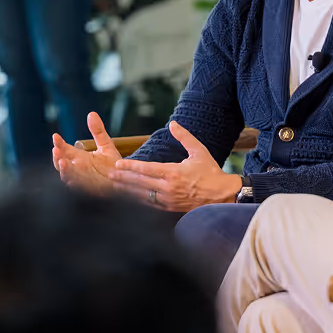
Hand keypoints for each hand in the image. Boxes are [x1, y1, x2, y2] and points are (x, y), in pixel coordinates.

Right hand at [51, 111, 120, 194]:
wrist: (125, 180)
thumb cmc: (113, 164)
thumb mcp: (106, 145)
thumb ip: (98, 131)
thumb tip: (92, 113)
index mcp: (79, 157)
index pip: (64, 149)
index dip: (59, 143)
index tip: (55, 136)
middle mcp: (77, 169)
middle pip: (61, 163)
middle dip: (57, 157)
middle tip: (56, 150)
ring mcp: (82, 180)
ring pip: (68, 176)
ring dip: (64, 170)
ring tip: (62, 163)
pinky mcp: (89, 190)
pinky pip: (79, 188)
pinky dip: (75, 184)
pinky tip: (72, 180)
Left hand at [107, 120, 241, 211]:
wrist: (223, 196)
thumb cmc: (211, 173)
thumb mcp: (199, 151)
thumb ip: (184, 137)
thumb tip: (173, 124)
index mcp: (174, 173)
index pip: (147, 169)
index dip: (131, 167)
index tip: (118, 164)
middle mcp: (169, 188)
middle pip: (140, 183)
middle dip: (123, 178)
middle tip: (109, 174)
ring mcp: (168, 200)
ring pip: (143, 195)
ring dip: (127, 190)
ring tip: (115, 185)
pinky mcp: (170, 208)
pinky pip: (150, 204)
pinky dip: (138, 200)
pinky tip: (129, 198)